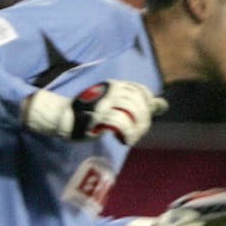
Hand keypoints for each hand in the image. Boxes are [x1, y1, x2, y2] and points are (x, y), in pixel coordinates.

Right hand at [22, 80, 168, 145]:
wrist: (62, 117)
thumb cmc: (88, 113)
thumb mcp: (114, 104)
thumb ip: (138, 104)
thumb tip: (163, 105)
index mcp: (114, 86)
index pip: (141, 91)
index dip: (147, 105)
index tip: (142, 117)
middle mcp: (111, 91)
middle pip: (139, 103)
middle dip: (144, 120)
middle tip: (137, 132)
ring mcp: (104, 103)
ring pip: (132, 111)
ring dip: (137, 129)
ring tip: (131, 137)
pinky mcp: (98, 116)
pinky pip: (121, 122)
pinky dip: (127, 133)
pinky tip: (124, 139)